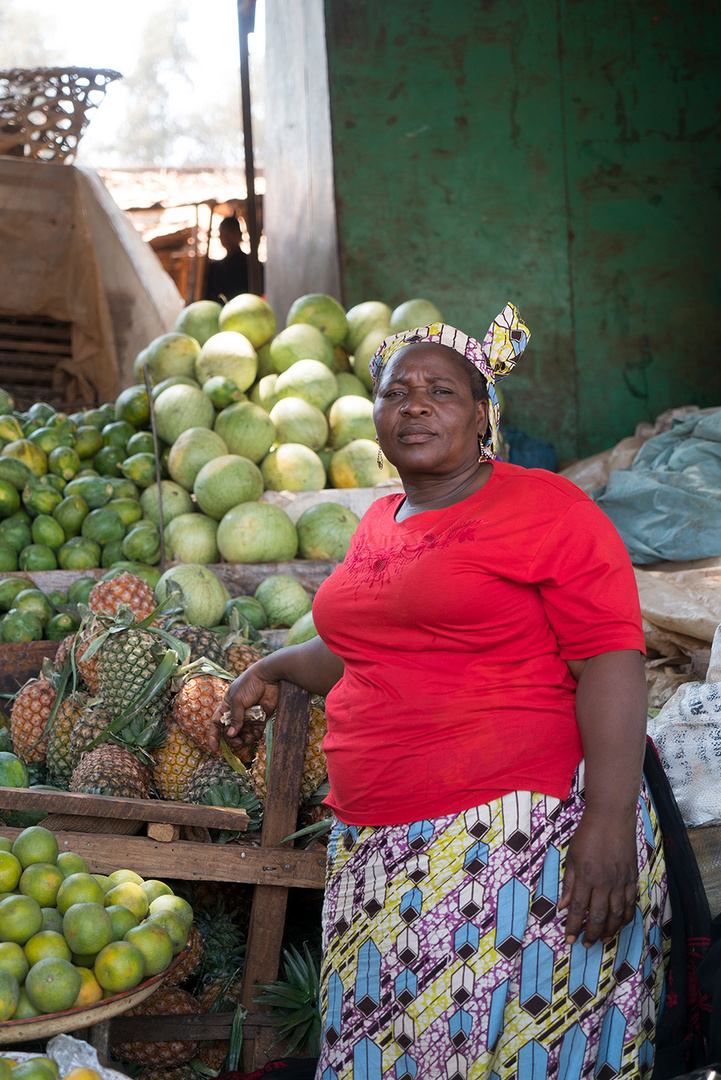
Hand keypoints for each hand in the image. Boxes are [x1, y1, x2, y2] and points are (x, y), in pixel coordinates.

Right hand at [208, 663, 278, 754]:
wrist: (268, 678)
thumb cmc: (249, 685)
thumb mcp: (237, 700)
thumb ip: (235, 718)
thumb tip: (230, 735)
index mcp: (227, 706)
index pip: (217, 723)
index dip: (214, 735)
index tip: (214, 748)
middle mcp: (237, 713)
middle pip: (230, 731)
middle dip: (233, 739)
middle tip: (238, 742)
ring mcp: (249, 716)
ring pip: (243, 733)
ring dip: (245, 738)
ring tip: (249, 737)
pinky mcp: (261, 718)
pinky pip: (256, 731)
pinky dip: (255, 735)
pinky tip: (256, 734)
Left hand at [558, 809, 637, 946]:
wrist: (611, 817)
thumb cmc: (587, 834)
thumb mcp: (571, 856)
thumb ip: (568, 882)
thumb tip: (563, 905)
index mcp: (586, 876)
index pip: (579, 908)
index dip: (574, 926)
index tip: (569, 939)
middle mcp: (604, 881)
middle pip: (599, 916)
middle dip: (591, 933)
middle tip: (586, 944)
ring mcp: (620, 880)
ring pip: (617, 914)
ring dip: (610, 930)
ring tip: (603, 940)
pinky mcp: (631, 877)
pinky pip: (630, 903)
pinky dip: (626, 917)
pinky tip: (620, 924)